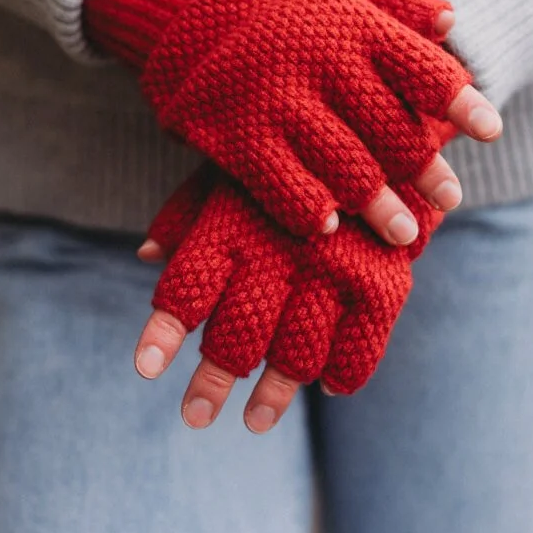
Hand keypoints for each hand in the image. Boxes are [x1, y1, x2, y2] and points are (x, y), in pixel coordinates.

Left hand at [133, 165, 445, 432]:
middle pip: (237, 335)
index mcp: (236, 219)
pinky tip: (325, 385)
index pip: (188, 287)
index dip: (164, 333)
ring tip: (255, 419)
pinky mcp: (385, 279)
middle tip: (196, 416)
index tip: (147, 369)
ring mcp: (335, 268)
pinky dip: (341, 374)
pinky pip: (360, 350)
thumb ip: (189, 211)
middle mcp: (282, 249)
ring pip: (296, 356)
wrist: (386, 113)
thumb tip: (146, 255)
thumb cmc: (295, 146)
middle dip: (211, 383)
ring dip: (273, 395)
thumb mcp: (238, 164)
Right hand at [141, 0, 498, 239]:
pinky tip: (328, 226)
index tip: (490, 132)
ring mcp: (277, 100)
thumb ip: (397, 1)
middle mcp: (321, 61)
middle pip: (392, 130)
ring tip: (405, 234)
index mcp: (354, 23)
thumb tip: (454, 21)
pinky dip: (310, 210)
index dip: (462, 103)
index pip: (424, 68)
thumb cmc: (278, 0)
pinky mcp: (235, 133)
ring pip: (346, 168)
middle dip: (427, 170)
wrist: (184, 7)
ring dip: (380, 208)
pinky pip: (282, 186)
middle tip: (450, 199)